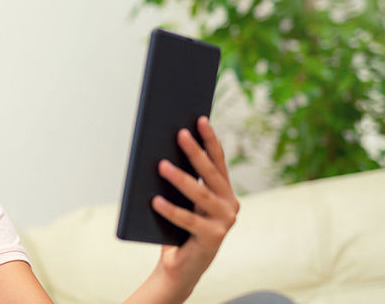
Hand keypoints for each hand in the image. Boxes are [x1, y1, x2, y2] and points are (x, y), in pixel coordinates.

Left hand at [150, 116, 239, 299]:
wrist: (181, 266)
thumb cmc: (178, 227)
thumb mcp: (181, 200)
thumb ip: (182, 179)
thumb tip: (164, 151)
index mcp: (225, 191)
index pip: (218, 160)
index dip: (209, 139)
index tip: (200, 118)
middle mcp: (230, 204)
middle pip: (210, 174)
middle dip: (195, 152)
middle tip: (180, 133)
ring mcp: (224, 222)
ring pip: (200, 195)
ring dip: (180, 178)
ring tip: (161, 165)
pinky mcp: (212, 238)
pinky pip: (188, 221)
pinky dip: (171, 210)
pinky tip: (154, 200)